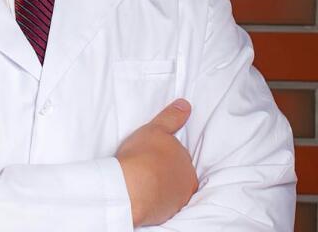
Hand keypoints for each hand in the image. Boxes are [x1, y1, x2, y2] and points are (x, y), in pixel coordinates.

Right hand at [116, 98, 197, 226]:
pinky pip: (160, 203)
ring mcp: (176, 200)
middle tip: (145, 164)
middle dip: (164, 169)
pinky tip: (141, 192)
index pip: (179, 155)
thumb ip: (172, 117)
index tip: (151, 153)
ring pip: (169, 189)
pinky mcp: (164, 213)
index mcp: (186, 163)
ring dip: (158, 184)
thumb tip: (186, 105)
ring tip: (141, 179)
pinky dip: (153, 198)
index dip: (164, 153)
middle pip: (176, 173)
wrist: (132, 187)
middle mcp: (186, 183)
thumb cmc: (144, 155)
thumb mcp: (156, 129)